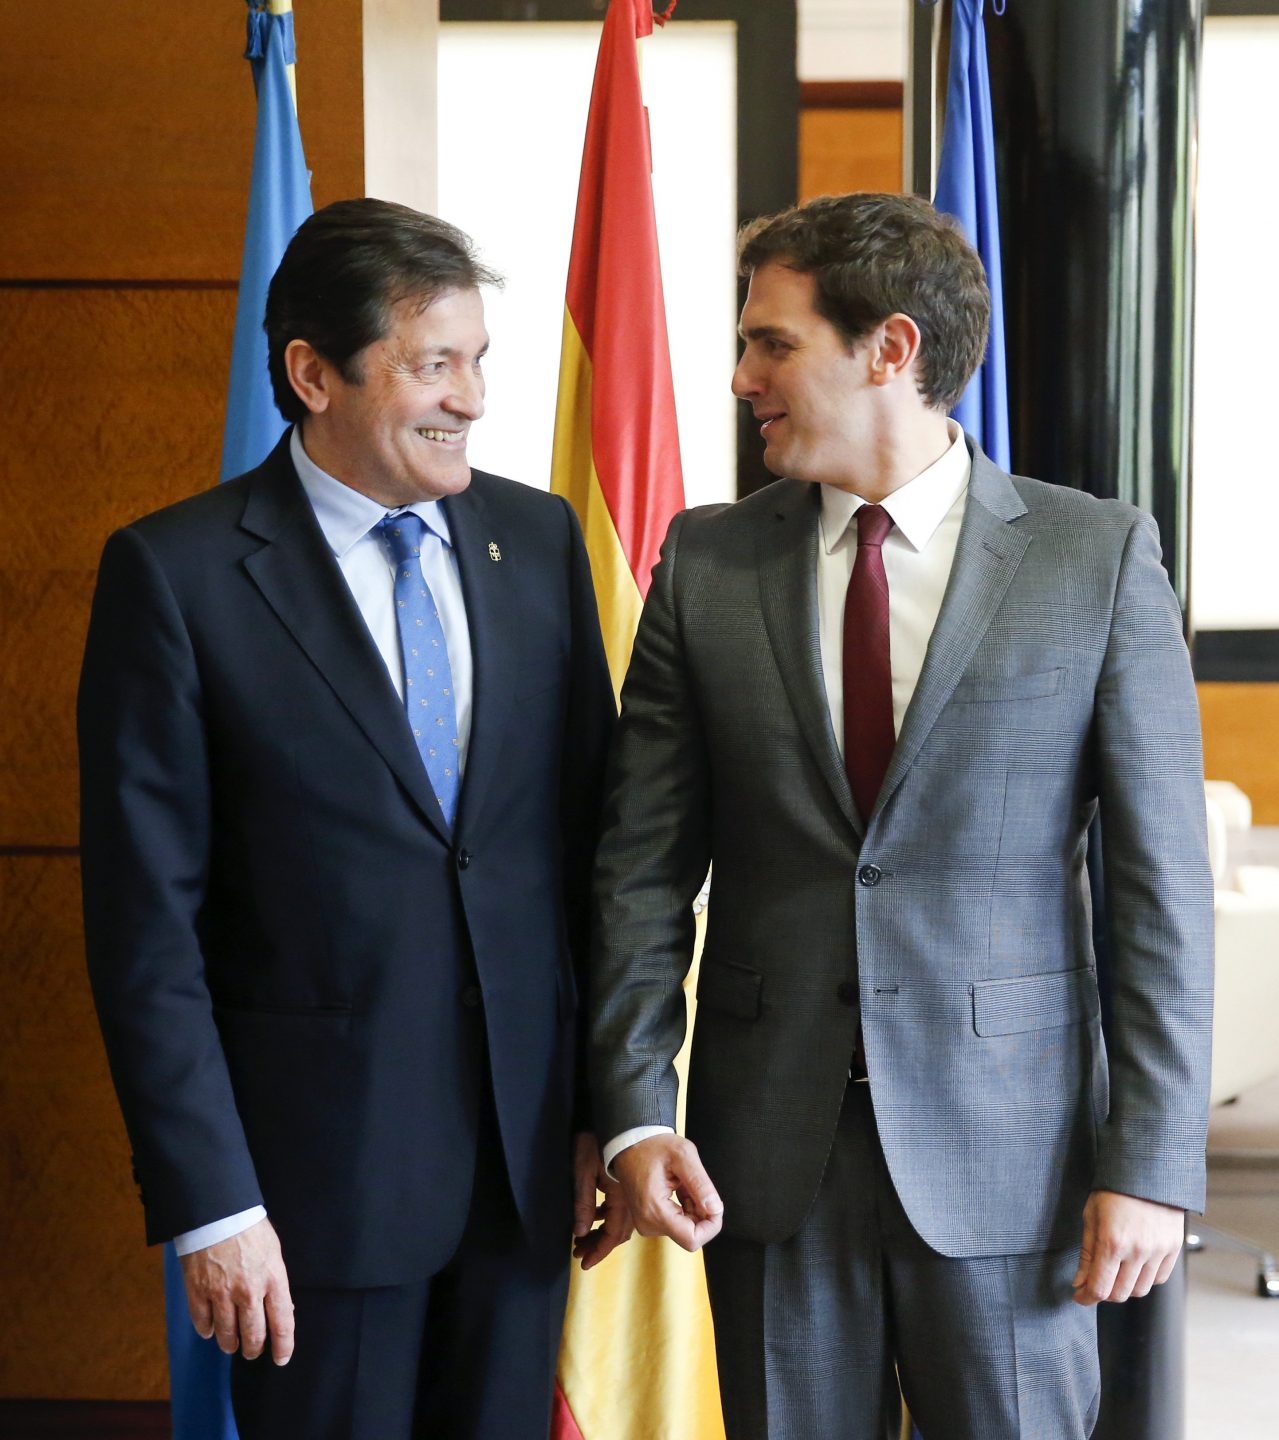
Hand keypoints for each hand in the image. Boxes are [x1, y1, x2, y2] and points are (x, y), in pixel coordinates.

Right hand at [180, 1216, 294, 1362]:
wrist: (217, 1211)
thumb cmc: (250, 1228)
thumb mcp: (273, 1251)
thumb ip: (276, 1282)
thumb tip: (282, 1309)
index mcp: (273, 1278)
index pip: (282, 1323)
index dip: (283, 1345)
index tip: (281, 1358)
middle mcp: (249, 1291)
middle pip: (253, 1335)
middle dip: (254, 1349)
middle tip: (252, 1351)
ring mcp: (221, 1293)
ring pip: (226, 1334)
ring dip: (230, 1343)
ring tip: (232, 1344)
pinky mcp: (198, 1291)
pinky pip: (202, 1323)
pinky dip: (207, 1330)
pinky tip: (210, 1330)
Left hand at [571, 1132, 634, 1269]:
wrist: (613, 1116)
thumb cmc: (592, 1140)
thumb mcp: (583, 1170)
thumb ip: (583, 1203)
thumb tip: (581, 1232)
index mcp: (622, 1196)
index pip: (614, 1234)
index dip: (599, 1251)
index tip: (584, 1264)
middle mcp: (631, 1197)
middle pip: (619, 1232)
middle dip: (598, 1245)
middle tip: (579, 1254)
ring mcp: (630, 1190)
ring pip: (619, 1222)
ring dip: (601, 1233)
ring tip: (581, 1241)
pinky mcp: (625, 1183)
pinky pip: (619, 1209)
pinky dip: (605, 1218)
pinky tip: (593, 1218)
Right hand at [612, 1134, 723, 1252]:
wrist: (630, 1143)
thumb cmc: (653, 1146)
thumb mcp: (683, 1156)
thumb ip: (701, 1183)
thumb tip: (715, 1209)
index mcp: (654, 1210)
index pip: (691, 1239)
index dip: (710, 1226)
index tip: (715, 1205)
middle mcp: (648, 1223)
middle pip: (689, 1234)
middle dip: (702, 1213)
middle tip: (696, 1185)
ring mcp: (646, 1223)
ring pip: (684, 1228)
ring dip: (693, 1208)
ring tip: (684, 1183)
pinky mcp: (648, 1220)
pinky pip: (676, 1223)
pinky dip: (684, 1208)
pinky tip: (680, 1188)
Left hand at [1072, 1190, 1184, 1304]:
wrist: (1147, 1170)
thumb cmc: (1113, 1189)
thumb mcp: (1091, 1216)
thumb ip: (1087, 1253)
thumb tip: (1080, 1282)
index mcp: (1112, 1242)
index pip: (1099, 1288)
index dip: (1086, 1297)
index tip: (1079, 1296)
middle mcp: (1137, 1251)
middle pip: (1120, 1294)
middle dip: (1103, 1293)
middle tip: (1094, 1282)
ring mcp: (1158, 1251)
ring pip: (1141, 1290)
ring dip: (1124, 1288)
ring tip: (1114, 1272)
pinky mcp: (1173, 1249)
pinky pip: (1159, 1278)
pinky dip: (1144, 1279)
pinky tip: (1134, 1266)